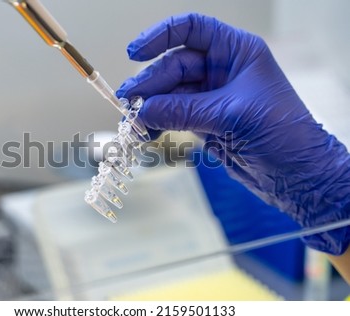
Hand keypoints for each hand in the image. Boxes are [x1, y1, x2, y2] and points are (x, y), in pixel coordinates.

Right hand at [116, 13, 349, 254]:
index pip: (193, 29)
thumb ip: (184, 111)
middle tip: (129, 103)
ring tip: (133, 124)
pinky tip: (145, 133)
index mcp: (236, 52)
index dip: (161, 36)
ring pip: (170, 94)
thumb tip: (141, 112)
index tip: (135, 53)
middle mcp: (221, 70)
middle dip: (150, 84)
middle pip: (174, 66)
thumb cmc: (280, 134)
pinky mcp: (204, 122)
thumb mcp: (232, 115)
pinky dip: (157, 123)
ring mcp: (210, 97)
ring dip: (150, 107)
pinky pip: (172, 116)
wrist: (296, 176)